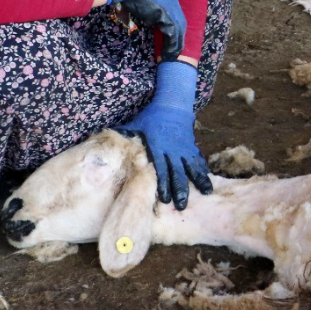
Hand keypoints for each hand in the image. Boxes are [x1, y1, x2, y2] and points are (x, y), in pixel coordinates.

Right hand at [102, 0, 186, 59]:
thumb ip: (147, 5)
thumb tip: (145, 14)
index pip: (174, 13)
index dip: (174, 25)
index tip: (171, 35)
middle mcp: (173, 1)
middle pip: (180, 22)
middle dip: (178, 36)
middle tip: (176, 49)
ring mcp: (172, 8)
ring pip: (178, 29)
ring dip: (176, 43)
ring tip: (173, 54)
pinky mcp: (168, 16)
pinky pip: (173, 33)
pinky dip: (172, 44)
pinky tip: (170, 52)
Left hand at [118, 60, 210, 208]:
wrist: (172, 104)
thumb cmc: (150, 117)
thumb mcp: (134, 125)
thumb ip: (123, 137)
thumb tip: (102, 146)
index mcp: (157, 146)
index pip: (160, 168)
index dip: (163, 184)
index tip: (165, 198)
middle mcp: (173, 150)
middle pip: (177, 172)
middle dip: (180, 189)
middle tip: (181, 205)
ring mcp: (184, 148)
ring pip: (192, 167)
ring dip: (198, 181)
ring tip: (207, 193)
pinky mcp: (191, 146)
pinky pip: (198, 160)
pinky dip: (202, 170)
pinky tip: (208, 180)